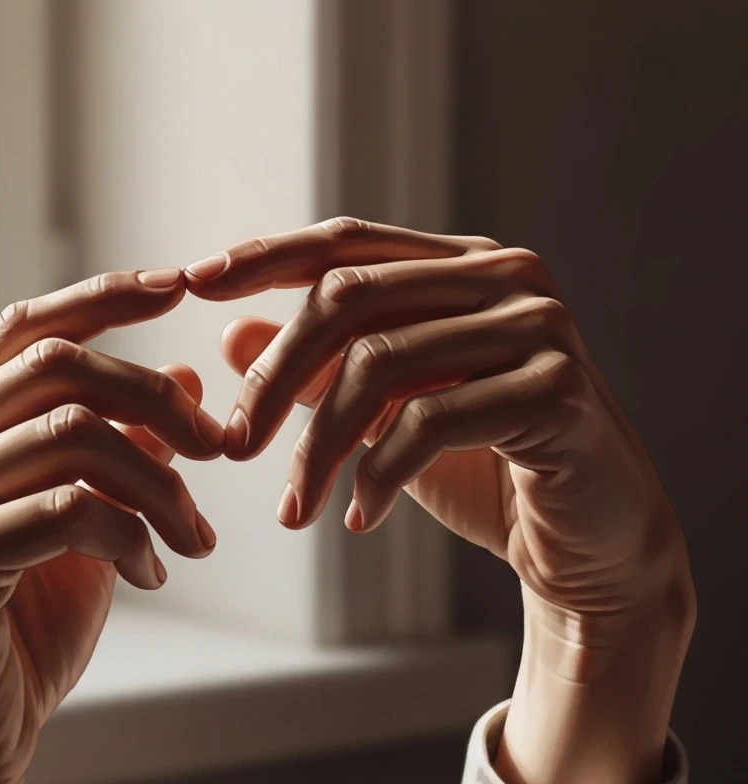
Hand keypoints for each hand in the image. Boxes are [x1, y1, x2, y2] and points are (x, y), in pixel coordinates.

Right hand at [0, 266, 223, 783]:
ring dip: (160, 484)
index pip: (26, 331)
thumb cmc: (23, 633)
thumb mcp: (87, 530)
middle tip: (218, 449)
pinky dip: (132, 535)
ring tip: (196, 537)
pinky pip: (68, 509)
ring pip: (73, 435)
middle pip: (58, 370)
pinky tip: (153, 573)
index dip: (104, 298)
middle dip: (157, 399)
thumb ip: (122, 455)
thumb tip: (187, 380)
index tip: (180, 285)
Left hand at [185, 217, 695, 783]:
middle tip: (229, 445)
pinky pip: (430, 422)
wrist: (587, 539)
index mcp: (462, 268)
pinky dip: (379, 475)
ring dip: (319, 447)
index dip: (267, 256)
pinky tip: (359, 518)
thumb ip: (318, 371)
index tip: (194, 280)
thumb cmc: (484, 470)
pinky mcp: (555, 390)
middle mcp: (504, 280)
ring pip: (380, 365)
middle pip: (349, 299)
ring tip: (294, 508)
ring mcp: (537, 329)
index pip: (347, 244)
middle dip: (273, 377)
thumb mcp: (386, 415)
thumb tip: (229, 337)